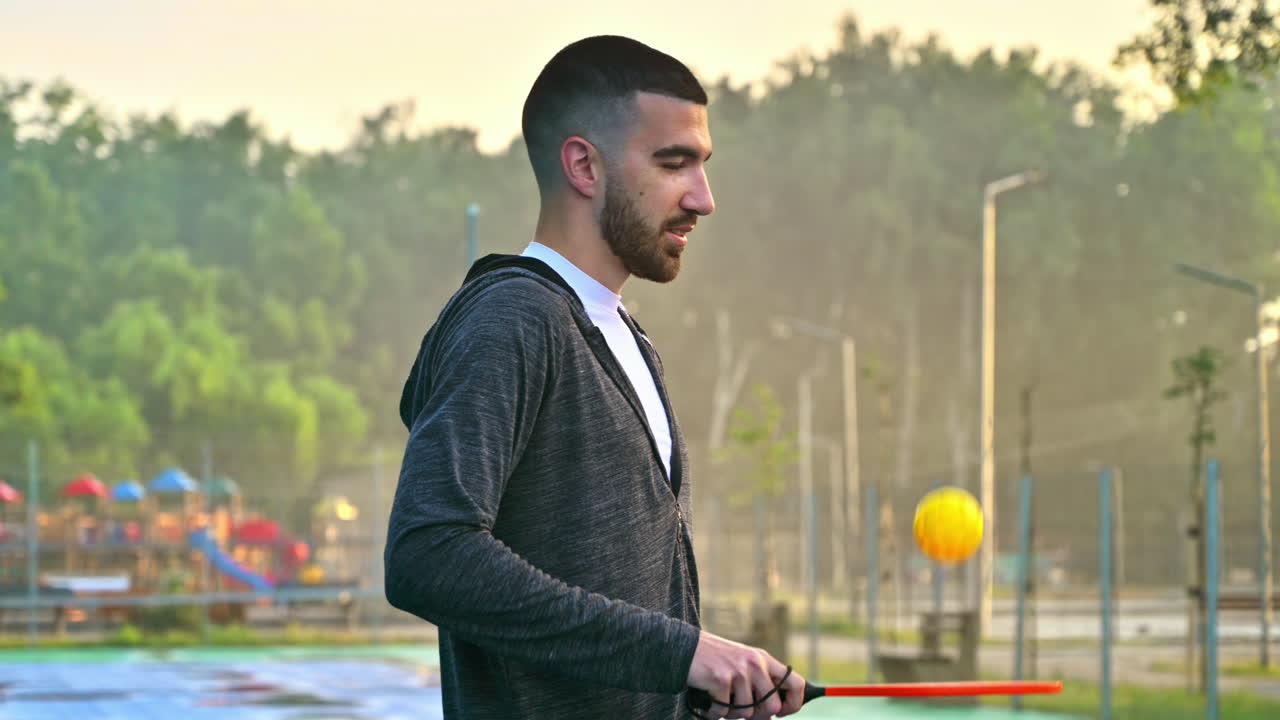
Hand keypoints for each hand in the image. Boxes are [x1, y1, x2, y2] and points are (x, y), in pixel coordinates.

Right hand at [686, 630, 806, 718]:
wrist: (685, 647)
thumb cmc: (715, 660)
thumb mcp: (743, 664)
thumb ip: (760, 683)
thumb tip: (772, 715)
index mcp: (764, 660)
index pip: (796, 683)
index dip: (793, 704)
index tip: (780, 712)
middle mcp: (755, 664)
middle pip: (772, 706)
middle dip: (758, 716)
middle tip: (743, 711)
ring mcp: (738, 671)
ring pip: (746, 712)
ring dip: (731, 713)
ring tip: (720, 701)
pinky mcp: (721, 679)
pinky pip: (724, 711)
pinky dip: (714, 712)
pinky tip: (708, 702)